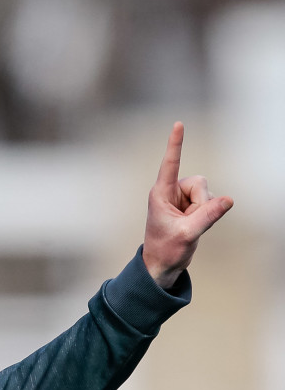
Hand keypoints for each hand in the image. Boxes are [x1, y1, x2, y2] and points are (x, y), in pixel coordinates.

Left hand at [142, 121, 232, 288]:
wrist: (162, 265)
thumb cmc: (166, 251)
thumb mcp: (187, 234)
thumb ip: (208, 216)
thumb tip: (229, 200)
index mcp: (161, 194)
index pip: (170, 164)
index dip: (176, 144)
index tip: (178, 124)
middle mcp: (171, 191)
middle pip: (200, 183)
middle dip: (202, 203)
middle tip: (189, 224)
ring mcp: (181, 198)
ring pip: (206, 193)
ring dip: (204, 211)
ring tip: (188, 227)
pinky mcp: (190, 205)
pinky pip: (209, 203)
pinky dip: (206, 215)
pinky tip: (193, 226)